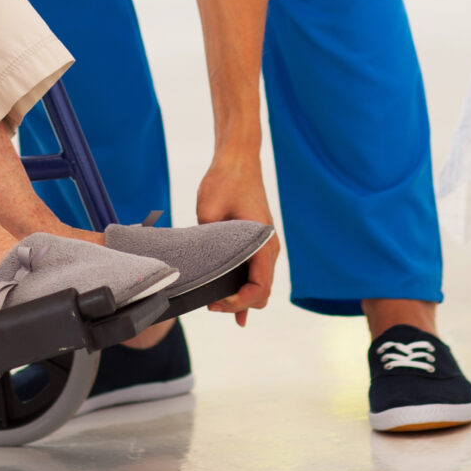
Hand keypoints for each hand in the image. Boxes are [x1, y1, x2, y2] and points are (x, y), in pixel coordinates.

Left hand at [196, 147, 278, 324]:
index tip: (214, 302)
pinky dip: (247, 291)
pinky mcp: (258, 243)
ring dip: (242, 299)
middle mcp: (270, 248)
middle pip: (262, 294)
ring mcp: (266, 246)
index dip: (238, 303)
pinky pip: (257, 274)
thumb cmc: (224, 181)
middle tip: (209, 303)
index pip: (259, 289)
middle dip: (238, 305)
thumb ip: (210, 244)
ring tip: (214, 304)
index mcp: (263, 243)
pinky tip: (236, 310)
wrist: (238, 160)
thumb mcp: (209, 213)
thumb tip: (200, 271)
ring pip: (260, 286)